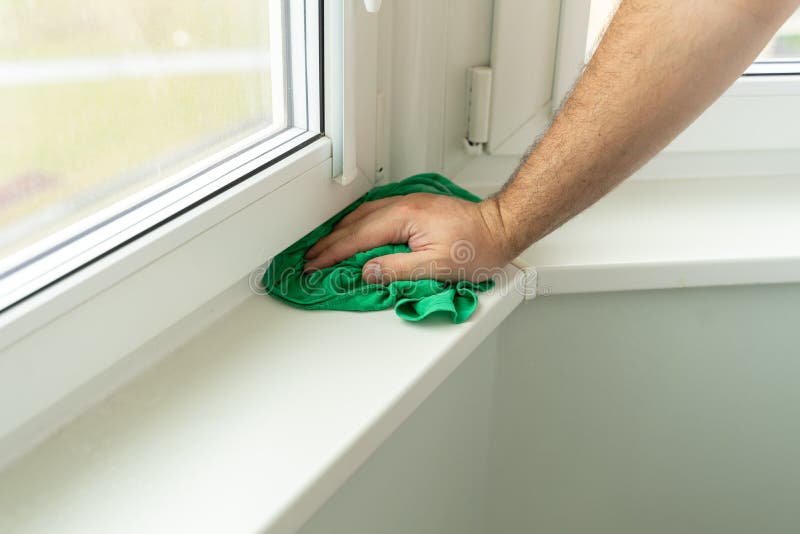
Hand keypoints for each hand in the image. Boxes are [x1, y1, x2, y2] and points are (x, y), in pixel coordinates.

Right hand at [303, 194, 514, 282]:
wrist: (501, 227)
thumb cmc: (478, 247)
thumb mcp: (438, 266)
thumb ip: (398, 270)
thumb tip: (367, 271)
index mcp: (403, 218)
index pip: (357, 238)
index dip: (332, 254)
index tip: (313, 266)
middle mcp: (402, 205)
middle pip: (354, 224)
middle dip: (329, 242)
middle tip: (309, 259)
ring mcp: (408, 204)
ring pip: (363, 216)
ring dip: (340, 232)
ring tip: (324, 248)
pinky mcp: (415, 208)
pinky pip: (375, 214)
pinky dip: (357, 225)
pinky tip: (354, 232)